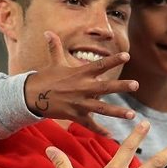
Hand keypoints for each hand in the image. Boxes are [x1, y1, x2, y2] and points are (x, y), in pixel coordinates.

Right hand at [24, 31, 138, 136]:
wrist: (31, 96)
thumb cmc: (45, 78)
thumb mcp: (54, 62)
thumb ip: (56, 47)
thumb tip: (48, 31)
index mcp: (80, 74)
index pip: (100, 65)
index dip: (113, 60)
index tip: (127, 55)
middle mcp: (82, 88)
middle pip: (105, 88)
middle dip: (121, 86)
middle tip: (136, 85)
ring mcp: (79, 103)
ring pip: (101, 109)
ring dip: (117, 112)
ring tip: (132, 114)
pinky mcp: (74, 116)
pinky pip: (89, 125)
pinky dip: (100, 131)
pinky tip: (111, 136)